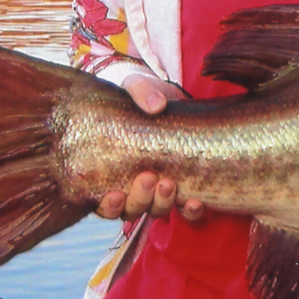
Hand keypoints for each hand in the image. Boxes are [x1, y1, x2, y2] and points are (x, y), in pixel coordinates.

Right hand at [95, 74, 205, 222]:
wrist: (172, 98)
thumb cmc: (143, 96)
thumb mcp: (137, 87)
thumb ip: (141, 91)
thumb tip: (156, 105)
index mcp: (111, 172)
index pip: (103, 203)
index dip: (108, 205)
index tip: (114, 193)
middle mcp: (133, 187)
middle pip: (131, 210)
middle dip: (139, 199)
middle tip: (148, 177)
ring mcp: (159, 189)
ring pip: (156, 211)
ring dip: (162, 203)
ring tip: (169, 184)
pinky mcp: (186, 185)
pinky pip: (186, 209)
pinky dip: (190, 211)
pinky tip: (195, 202)